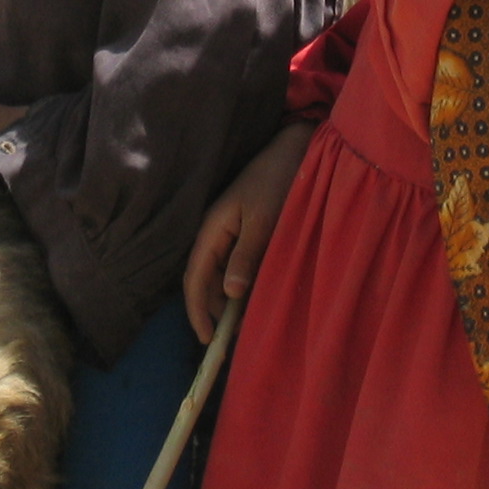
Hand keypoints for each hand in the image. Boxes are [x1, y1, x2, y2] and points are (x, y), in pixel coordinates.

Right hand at [183, 121, 314, 342]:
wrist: (293, 150)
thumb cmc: (276, 181)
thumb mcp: (263, 221)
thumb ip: (245, 256)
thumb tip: (230, 292)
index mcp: (212, 230)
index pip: (194, 278)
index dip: (197, 311)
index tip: (207, 339)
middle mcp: (215, 234)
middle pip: (206, 281)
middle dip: (216, 310)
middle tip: (236, 336)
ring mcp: (229, 232)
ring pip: (222, 275)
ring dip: (231, 299)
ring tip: (249, 321)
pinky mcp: (245, 231)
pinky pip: (237, 265)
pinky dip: (243, 284)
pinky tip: (257, 295)